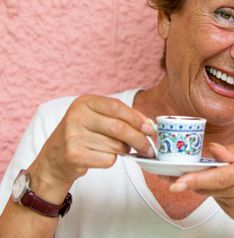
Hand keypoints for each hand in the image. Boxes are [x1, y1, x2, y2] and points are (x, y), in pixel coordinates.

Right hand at [30, 95, 154, 194]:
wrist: (54, 158)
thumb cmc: (83, 134)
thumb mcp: (97, 118)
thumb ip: (122, 117)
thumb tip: (149, 126)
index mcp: (84, 102)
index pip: (117, 107)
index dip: (137, 118)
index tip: (151, 128)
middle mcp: (76, 116)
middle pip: (119, 128)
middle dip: (139, 139)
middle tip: (149, 147)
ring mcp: (73, 136)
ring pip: (116, 146)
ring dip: (123, 150)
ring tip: (113, 148)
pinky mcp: (74, 156)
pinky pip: (108, 159)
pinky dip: (111, 160)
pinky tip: (99, 156)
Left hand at [169, 143, 233, 232]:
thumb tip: (213, 148)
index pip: (218, 178)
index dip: (195, 180)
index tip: (177, 182)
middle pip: (207, 186)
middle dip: (187, 179)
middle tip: (165, 173)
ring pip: (209, 192)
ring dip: (203, 182)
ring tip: (204, 172)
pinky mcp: (231, 213)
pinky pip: (216, 198)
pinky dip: (215, 189)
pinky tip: (225, 184)